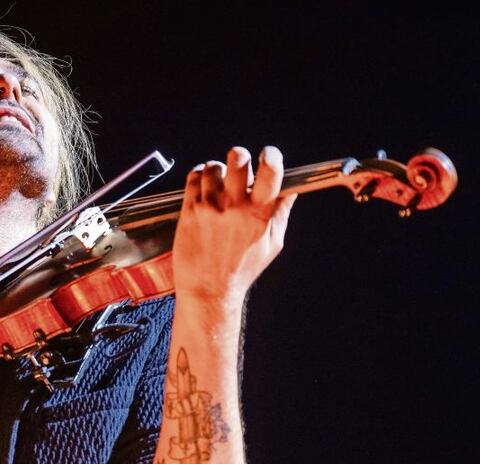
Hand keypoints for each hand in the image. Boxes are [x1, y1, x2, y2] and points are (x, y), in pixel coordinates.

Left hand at [172, 146, 296, 304]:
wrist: (209, 290)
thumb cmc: (241, 270)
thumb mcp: (272, 244)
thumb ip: (280, 214)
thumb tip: (290, 191)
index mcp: (259, 214)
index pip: (270, 172)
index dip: (271, 156)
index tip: (268, 155)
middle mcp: (234, 207)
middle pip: (238, 159)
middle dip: (240, 156)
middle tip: (239, 165)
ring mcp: (209, 207)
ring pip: (213, 167)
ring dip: (217, 170)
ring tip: (219, 184)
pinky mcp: (189, 211)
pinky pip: (193, 178)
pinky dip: (199, 176)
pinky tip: (204, 187)